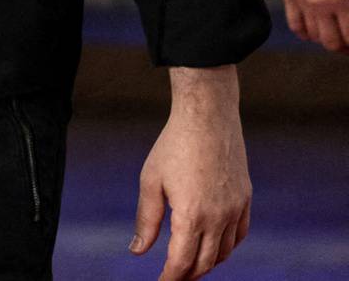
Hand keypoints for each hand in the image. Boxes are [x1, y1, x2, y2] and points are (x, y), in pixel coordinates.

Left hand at [129, 66, 250, 280]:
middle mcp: (218, 217)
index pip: (181, 261)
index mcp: (192, 215)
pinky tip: (215, 247)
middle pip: (205, 262)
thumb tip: (138, 251)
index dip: (170, 277)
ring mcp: (236, 209)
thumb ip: (146, 220)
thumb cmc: (173, 147)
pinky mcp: (245, 199)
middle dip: (188, 275)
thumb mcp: (150, 182)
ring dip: (208, 263)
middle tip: (173, 279)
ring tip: (191, 266)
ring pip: (225, 251)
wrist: (207, 118)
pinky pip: (240, 234)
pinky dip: (227, 247)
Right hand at [282, 0, 348, 51]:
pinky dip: (305, 33)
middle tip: (348, 43)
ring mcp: (303, 0)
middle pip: (332, 42)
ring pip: (314, 36)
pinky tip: (314, 32)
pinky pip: (295, 25)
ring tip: (334, 35)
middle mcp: (321, 4)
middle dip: (343, 46)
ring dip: (326, 39)